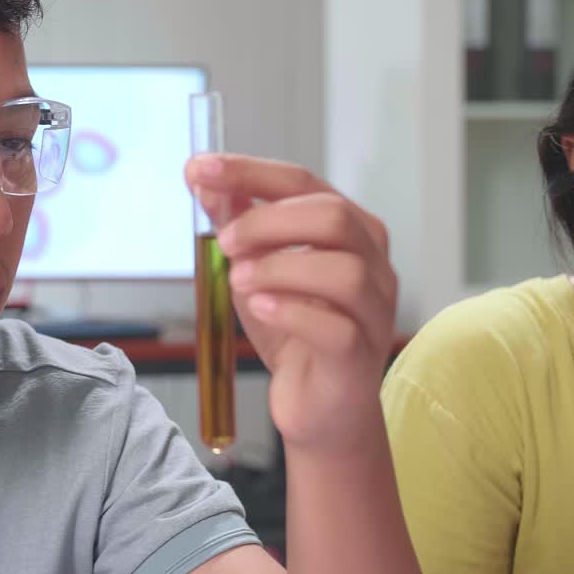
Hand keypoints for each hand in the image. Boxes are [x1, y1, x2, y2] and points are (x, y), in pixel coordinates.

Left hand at [185, 154, 396, 453]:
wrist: (316, 405)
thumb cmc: (291, 331)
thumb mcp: (253, 269)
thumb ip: (233, 224)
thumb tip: (201, 178)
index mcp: (347, 229)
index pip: (302, 182)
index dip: (249, 172)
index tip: (199, 168)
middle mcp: (372, 262)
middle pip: (331, 216)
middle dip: (265, 222)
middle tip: (224, 243)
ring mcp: (374, 310)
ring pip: (343, 269)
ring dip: (278, 268)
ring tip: (239, 281)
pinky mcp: (361, 355)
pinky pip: (336, 327)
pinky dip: (291, 311)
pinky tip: (260, 309)